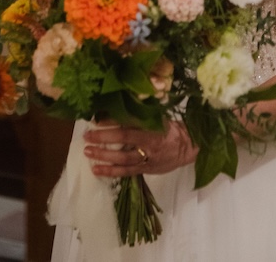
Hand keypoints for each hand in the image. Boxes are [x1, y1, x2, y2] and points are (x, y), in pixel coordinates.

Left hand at [83, 121, 197, 176]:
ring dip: (104, 156)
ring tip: (88, 152)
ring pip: (123, 158)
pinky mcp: (146, 169)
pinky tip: (97, 170)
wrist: (188, 147)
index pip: (130, 121)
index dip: (113, 121)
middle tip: (87, 136)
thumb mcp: (159, 115)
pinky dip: (111, 171)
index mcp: (153, 125)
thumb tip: (120, 101)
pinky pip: (126, 172)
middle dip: (104, 138)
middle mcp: (150, 142)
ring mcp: (147, 157)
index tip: (96, 119)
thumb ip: (142, 111)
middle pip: (124, 139)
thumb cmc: (170, 127)